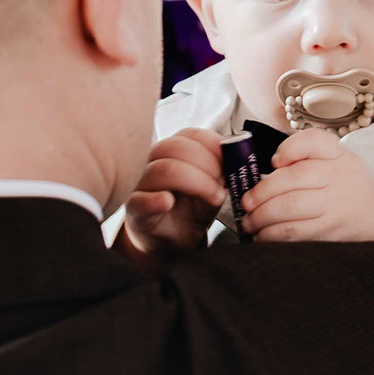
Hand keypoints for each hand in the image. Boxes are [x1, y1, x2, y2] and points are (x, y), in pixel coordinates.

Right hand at [123, 129, 226, 255]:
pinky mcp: (135, 209)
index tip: (231, 159)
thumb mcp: (211, 188)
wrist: (170, 240)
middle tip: (224, 184)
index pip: (191, 134)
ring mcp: (142, 184)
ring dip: (196, 182)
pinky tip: (168, 202)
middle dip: (208, 163)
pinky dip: (155, 200)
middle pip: (176, 147)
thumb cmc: (189, 210)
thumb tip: (239, 161)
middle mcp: (154, 161)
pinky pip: (140, 200)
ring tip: (214, 197)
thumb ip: (223, 173)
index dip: (214, 144)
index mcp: (174, 151)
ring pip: (164, 169)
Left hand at [239, 130, 373, 246]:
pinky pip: (295, 234)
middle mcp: (337, 178)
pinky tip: (263, 236)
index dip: (287, 151)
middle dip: (260, 195)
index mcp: (337, 155)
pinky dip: (273, 236)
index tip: (273, 163)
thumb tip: (274, 164)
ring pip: (288, 210)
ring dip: (261, 218)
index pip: (311, 142)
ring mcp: (335, 207)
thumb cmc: (348, 183)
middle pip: (289, 182)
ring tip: (250, 222)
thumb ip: (306, 150)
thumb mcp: (336, 156)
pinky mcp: (330, 232)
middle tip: (246, 203)